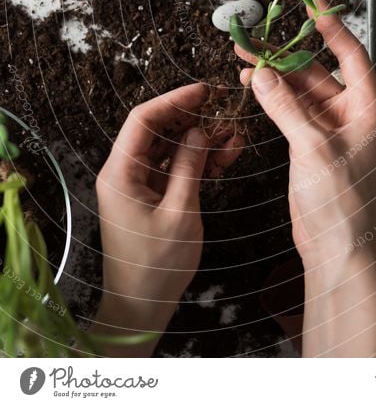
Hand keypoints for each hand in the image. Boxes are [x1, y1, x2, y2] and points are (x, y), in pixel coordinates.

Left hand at [93, 83, 241, 355]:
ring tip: (233, 132)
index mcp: (120, 173)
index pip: (142, 120)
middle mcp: (125, 173)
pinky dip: (198, 161)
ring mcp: (138, 184)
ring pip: (170, 148)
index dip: (173, 100)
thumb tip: (199, 132)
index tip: (203, 91)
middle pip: (157, 130)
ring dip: (200, 140)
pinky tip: (226, 154)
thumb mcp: (179, 213)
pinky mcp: (152, 197)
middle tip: (223, 107)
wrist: (140, 308)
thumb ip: (189, 167)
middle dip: (191, 117)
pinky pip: (175, 169)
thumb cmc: (155, 266)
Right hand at [236, 0, 375, 356]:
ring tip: (245, 59)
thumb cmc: (340, 204)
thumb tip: (263, 75)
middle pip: (319, 71)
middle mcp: (353, 114)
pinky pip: (292, 111)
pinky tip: (254, 86)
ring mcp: (331, 130)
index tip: (312, 3)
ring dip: (276, 76)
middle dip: (287, 55)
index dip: (333, 26)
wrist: (336, 250)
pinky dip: (274, 98)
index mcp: (368, 109)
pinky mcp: (312, 144)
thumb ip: (287, 109)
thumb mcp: (313, 150)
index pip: (352, 55)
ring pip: (301, 91)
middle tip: (258, 38)